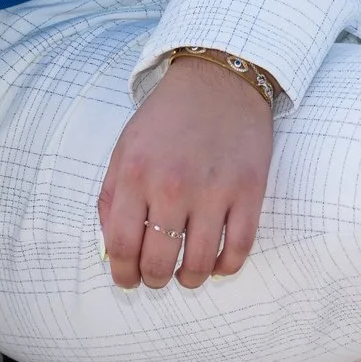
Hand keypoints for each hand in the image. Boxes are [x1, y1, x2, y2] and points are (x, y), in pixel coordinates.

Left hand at [97, 54, 273, 290]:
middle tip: (157, 277)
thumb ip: (112, 198)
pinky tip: (216, 264)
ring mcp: (214, 190)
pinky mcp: (249, 191)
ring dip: (190, 279)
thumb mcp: (125, 148)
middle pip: (159, 261)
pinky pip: (239, 249)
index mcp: (136, 174)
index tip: (128, 280)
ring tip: (186, 274)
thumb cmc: (167, 117)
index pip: (122, 246)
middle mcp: (173, 185)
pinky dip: (225, 267)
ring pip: (200, 263)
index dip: (123, 274)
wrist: (219, 81)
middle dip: (154, 280)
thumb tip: (112, 249)